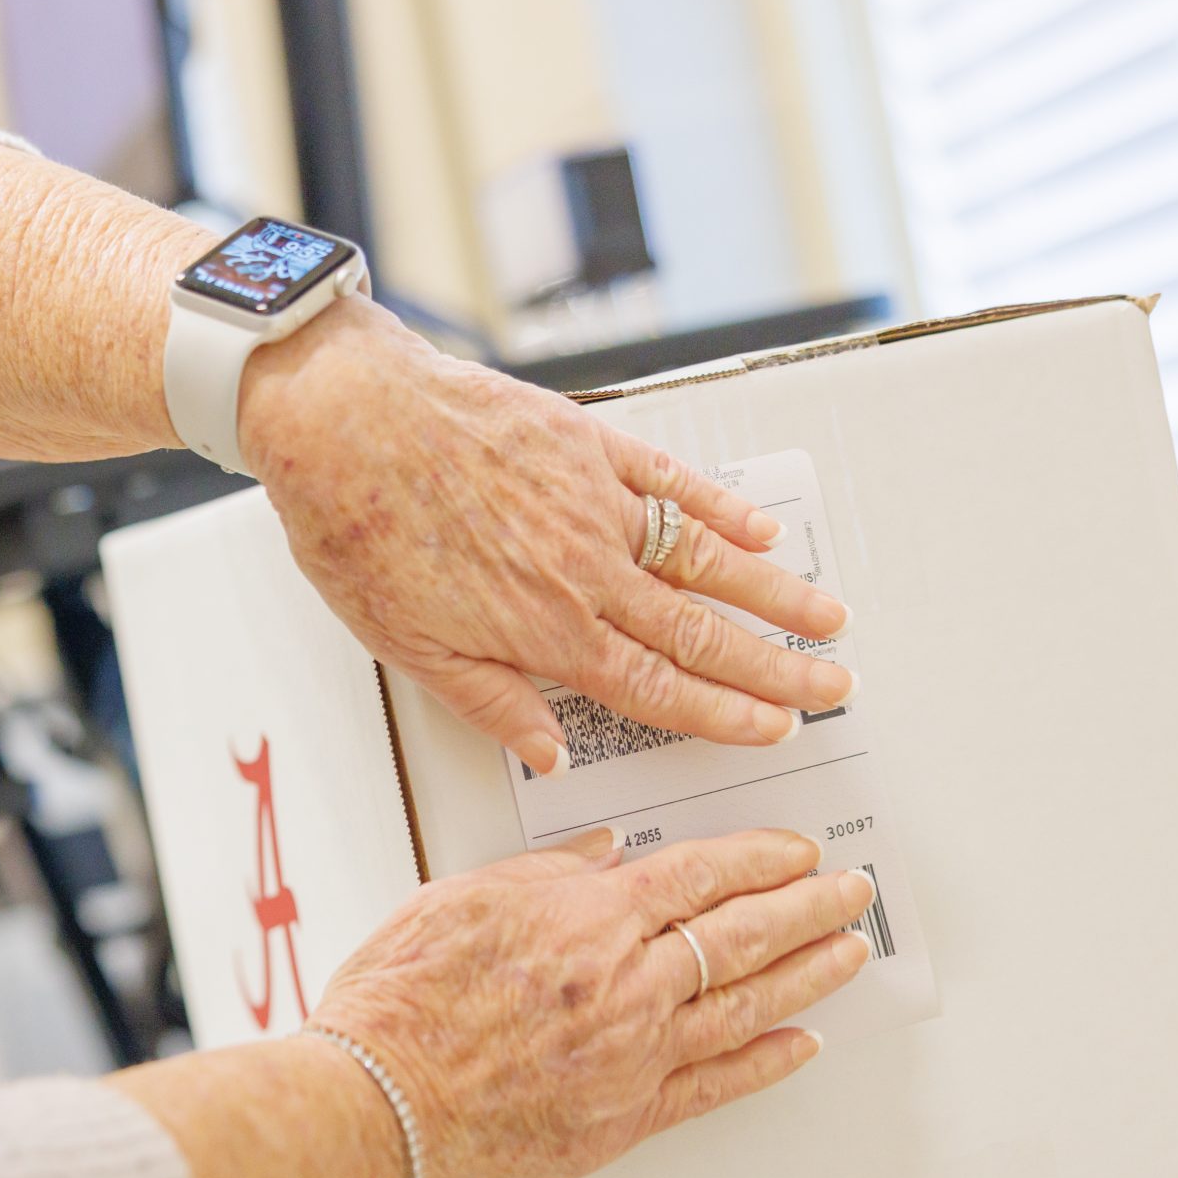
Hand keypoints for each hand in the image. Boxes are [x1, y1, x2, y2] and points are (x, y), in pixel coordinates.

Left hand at [239, 297, 857, 775]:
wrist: (344, 421)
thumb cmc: (358, 530)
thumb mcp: (407, 648)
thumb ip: (491, 704)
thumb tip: (547, 755)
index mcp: (545, 633)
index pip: (657, 689)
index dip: (723, 714)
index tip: (774, 729)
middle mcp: (585, 574)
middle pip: (702, 634)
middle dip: (775, 668)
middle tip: (833, 688)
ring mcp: (594, 505)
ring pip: (706, 560)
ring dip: (774, 595)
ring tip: (827, 619)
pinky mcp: (587, 444)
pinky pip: (671, 483)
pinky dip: (722, 507)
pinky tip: (761, 530)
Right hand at [306, 826, 873, 1177]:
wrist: (376, 1112)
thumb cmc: (396, 1009)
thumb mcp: (455, 900)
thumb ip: (541, 874)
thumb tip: (603, 853)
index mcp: (586, 920)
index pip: (699, 875)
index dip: (758, 858)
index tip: (793, 850)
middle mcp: (627, 985)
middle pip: (743, 933)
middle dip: (808, 905)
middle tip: (850, 891)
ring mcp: (635, 1056)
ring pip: (748, 1004)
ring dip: (809, 973)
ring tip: (850, 952)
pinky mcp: (627, 1118)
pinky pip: (720, 1085)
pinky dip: (768, 1061)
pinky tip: (802, 1043)